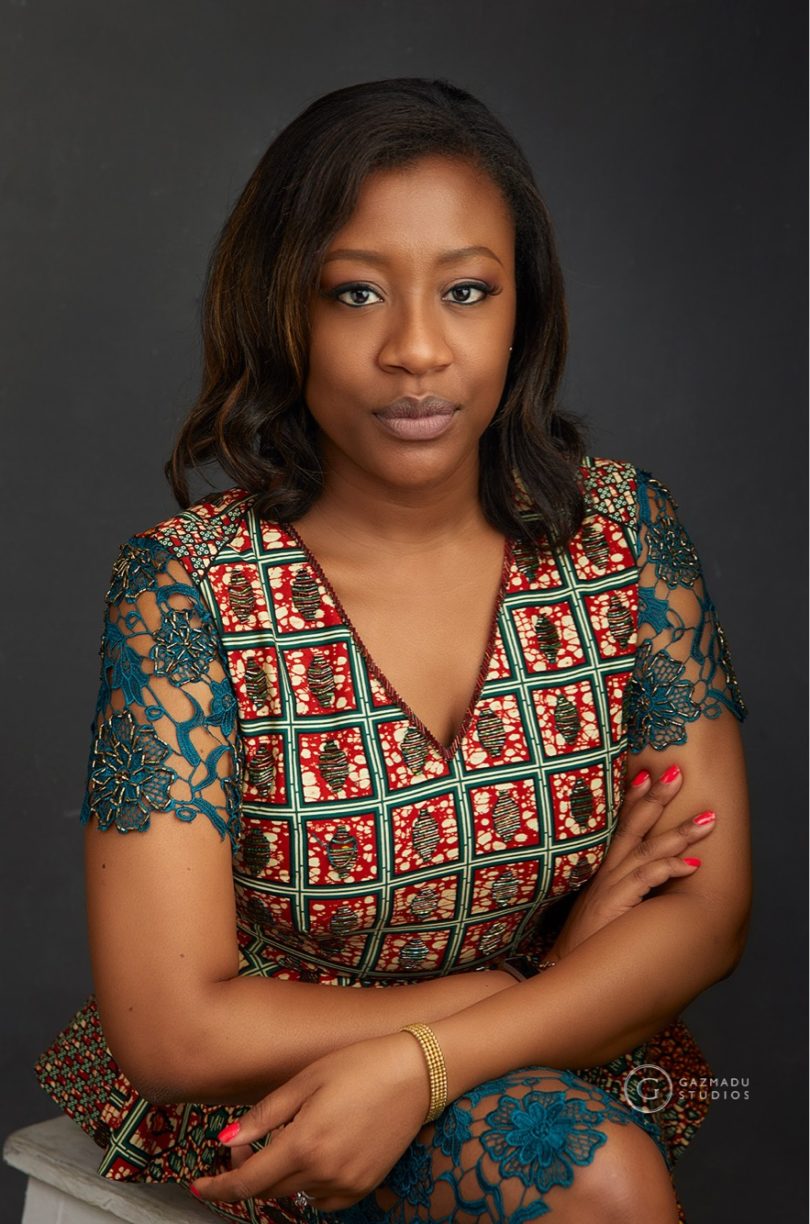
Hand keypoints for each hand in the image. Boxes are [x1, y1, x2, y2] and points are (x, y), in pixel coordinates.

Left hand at [191, 1032, 428, 1211]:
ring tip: (286, 1139)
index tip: (199, 1185)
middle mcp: (324, 1172)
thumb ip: (265, 1115)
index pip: (247, 1181)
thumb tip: (226, 1141)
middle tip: (244, 1144)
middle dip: (247, 1173)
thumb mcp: (306, 1080)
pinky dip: (309, 1184)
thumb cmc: (359, 1065)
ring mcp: (347, 1183)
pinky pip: (324, 1198)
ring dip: (279, 1177)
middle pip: (268, 1191)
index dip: (218, 1187)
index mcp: (304, 1143)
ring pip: (296, 1195)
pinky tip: (314, 1154)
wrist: (417, 1073)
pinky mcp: (365, 1186)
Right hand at [551, 764, 715, 959]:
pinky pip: (643, 881)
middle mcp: (604, 871)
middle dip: (656, 798)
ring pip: (645, 850)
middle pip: (632, 826)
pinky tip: (691, 864)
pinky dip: (667, 869)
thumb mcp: (603, 907)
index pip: (618, 825)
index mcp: (601, 868)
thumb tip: (652, 875)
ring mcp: (608, 887)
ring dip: (678, 834)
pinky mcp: (613, 906)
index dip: (633, 798)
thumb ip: (622, 888)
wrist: (562, 973)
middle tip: (679, 773)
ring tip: (707, 820)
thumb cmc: (588, 943)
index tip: (648, 773)